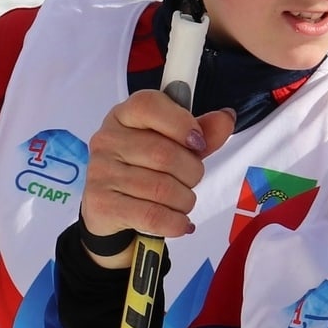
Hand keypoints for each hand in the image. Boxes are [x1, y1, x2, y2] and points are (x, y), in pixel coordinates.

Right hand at [73, 90, 237, 257]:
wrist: (109, 210)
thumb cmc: (143, 169)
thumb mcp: (172, 145)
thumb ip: (201, 132)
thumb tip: (225, 118)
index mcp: (123, 116)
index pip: (149, 105)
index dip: (181, 123)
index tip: (198, 143)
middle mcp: (107, 140)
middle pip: (164, 154)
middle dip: (192, 173)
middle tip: (190, 180)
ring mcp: (101, 173)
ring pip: (163, 189)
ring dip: (185, 201)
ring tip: (182, 202)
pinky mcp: (103, 205)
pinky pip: (153, 216)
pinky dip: (176, 222)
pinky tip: (179, 222)